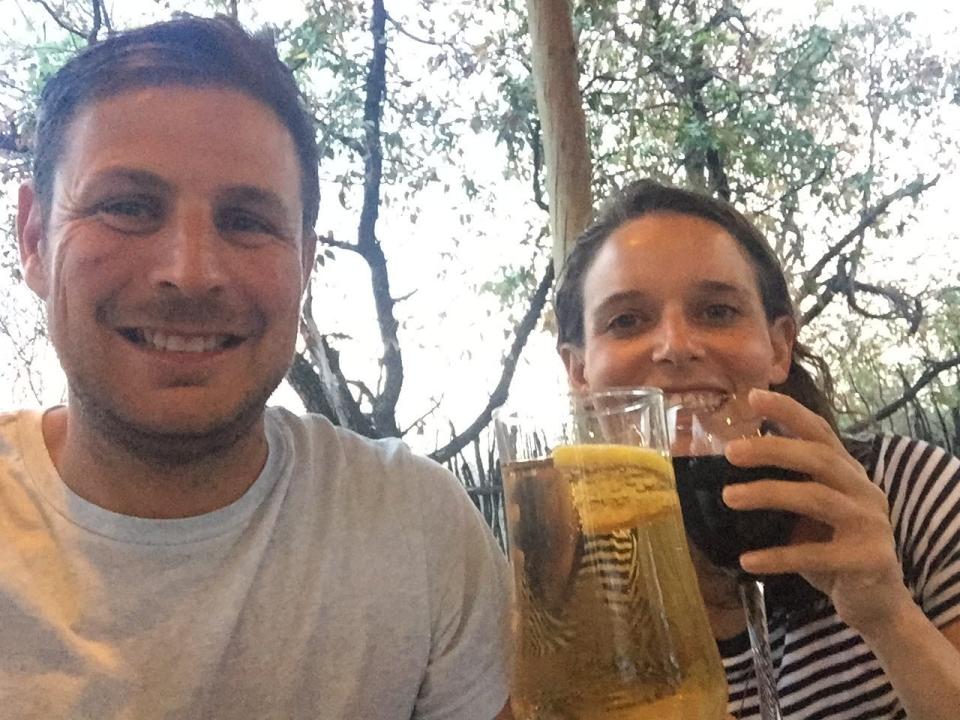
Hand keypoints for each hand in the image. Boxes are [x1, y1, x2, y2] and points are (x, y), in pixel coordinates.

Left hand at [720, 388, 913, 636]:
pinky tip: (747, 560)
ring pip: (817, 499)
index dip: (788, 411)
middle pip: (818, 458)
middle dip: (773, 449)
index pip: (820, 431)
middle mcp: (863, 490)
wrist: (877, 604)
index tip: (753, 397)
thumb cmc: (832, 549)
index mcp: (847, 472)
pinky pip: (815, 555)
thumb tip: (724, 466)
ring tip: (728, 497)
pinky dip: (778, 556)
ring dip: (768, 494)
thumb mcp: (809, 513)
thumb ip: (786, 487)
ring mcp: (870, 524)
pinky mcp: (867, 560)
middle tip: (731, 452)